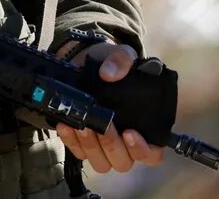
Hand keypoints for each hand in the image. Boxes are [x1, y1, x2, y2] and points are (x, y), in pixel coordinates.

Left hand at [54, 41, 164, 173]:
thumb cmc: (114, 66)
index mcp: (145, 128)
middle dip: (111, 145)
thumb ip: (121, 60)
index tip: (129, 133)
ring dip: (90, 146)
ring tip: (81, 125)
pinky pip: (78, 153)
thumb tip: (109, 74)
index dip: (143, 149)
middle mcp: (126, 143)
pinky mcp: (83, 143)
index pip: (152, 154)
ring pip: (100, 162)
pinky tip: (65, 125)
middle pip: (122, 161)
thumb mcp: (122, 55)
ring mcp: (104, 146)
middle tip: (101, 125)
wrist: (88, 64)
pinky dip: (71, 141)